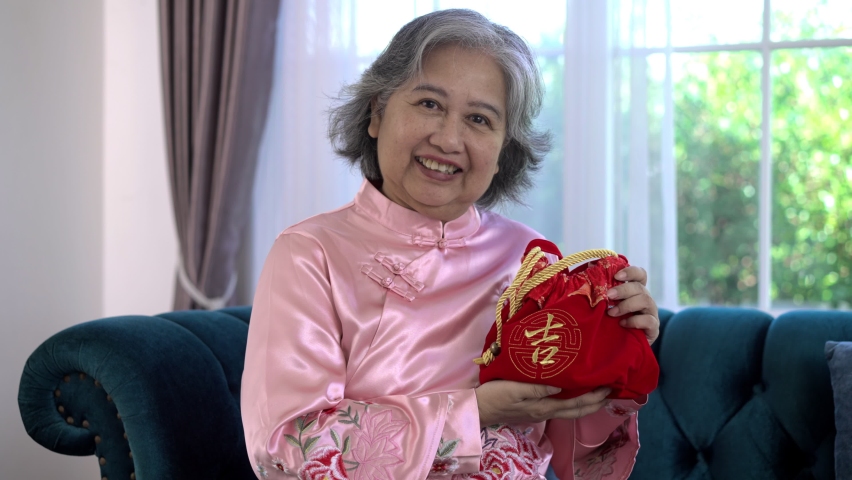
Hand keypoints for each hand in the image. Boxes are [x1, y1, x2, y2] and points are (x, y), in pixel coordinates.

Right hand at [475, 381, 610, 426]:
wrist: (477, 409)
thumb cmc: (494, 395)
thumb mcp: (515, 388)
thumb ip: (538, 387)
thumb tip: (561, 385)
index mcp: (543, 407)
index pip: (575, 404)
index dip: (593, 397)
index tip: (608, 387)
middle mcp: (545, 412)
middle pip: (576, 410)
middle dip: (595, 402)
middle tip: (611, 391)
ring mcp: (539, 412)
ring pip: (569, 410)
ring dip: (586, 404)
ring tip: (598, 394)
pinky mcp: (534, 409)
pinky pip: (560, 407)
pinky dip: (572, 402)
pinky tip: (573, 395)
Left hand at [607, 266, 659, 344]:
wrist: (621, 348)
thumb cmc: (611, 322)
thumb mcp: (606, 306)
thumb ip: (600, 292)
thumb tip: (585, 273)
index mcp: (635, 291)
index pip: (640, 275)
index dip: (630, 272)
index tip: (616, 276)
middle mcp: (645, 299)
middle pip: (640, 287)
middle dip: (623, 289)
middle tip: (608, 295)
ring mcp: (651, 313)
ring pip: (646, 300)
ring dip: (626, 305)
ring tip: (611, 313)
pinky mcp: (653, 329)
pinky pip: (649, 320)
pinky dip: (634, 321)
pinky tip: (622, 324)